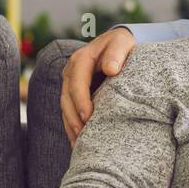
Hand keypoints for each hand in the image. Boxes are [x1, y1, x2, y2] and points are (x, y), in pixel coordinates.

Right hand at [61, 27, 136, 145]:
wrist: (118, 44)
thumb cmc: (122, 44)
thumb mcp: (122, 42)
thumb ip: (117, 53)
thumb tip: (111, 69)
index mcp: (81, 59)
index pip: (77, 83)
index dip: (81, 101)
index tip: (88, 117)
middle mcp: (71, 72)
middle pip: (67, 99)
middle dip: (73, 119)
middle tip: (83, 137)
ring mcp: (70, 84)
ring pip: (66, 108)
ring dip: (71, 126)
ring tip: (79, 145)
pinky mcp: (74, 93)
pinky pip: (70, 111)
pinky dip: (72, 126)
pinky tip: (78, 142)